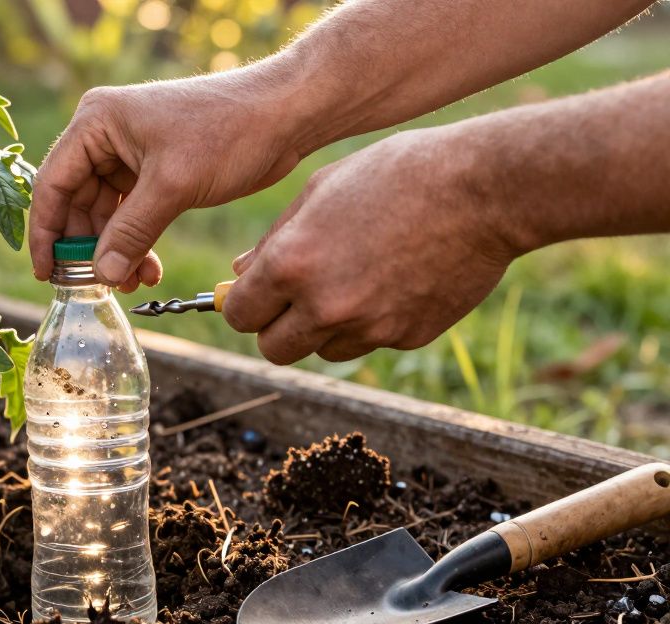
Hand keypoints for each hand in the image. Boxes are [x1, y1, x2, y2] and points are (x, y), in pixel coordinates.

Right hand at [29, 68, 305, 290]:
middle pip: (76, 203)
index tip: (47, 274)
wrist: (284, 114)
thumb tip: (101, 276)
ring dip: (115, 251)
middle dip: (87, 248)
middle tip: (96, 288)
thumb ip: (131, 232)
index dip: (46, 233)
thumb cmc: (228, 131)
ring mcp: (129, 153)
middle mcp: (105, 134)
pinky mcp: (153, 170)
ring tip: (130, 284)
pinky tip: (148, 270)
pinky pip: (131, 214)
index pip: (53, 184)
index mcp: (96, 122)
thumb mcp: (173, 185)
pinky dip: (136, 243)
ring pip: (105, 214)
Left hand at [224, 127, 521, 364]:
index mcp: (291, 265)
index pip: (240, 315)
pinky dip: (371, 321)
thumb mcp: (322, 190)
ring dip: (324, 328)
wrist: (485, 189)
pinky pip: (370, 341)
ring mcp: (368, 327)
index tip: (255, 293)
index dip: (243, 304)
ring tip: (352, 279)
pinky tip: (393, 279)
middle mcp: (324, 306)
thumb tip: (238, 273)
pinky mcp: (407, 336)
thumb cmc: (397, 173)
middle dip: (277, 327)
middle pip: (274, 350)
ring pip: (322, 350)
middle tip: (294, 300)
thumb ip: (273, 239)